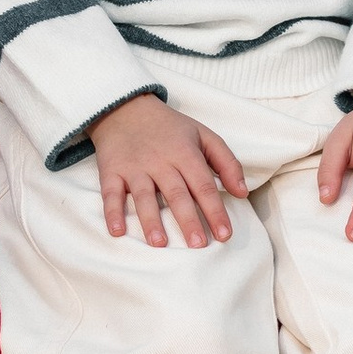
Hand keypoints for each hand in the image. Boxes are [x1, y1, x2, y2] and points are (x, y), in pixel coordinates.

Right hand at [92, 92, 248, 247]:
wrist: (126, 108)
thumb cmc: (171, 128)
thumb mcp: (204, 136)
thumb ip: (227, 163)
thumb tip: (242, 193)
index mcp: (186, 153)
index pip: (204, 186)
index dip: (215, 211)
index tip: (224, 235)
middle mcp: (160, 161)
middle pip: (176, 194)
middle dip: (188, 220)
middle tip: (198, 245)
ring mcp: (135, 167)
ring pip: (144, 196)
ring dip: (151, 220)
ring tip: (160, 243)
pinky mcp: (112, 171)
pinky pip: (111, 193)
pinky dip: (112, 212)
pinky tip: (117, 231)